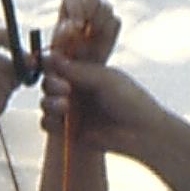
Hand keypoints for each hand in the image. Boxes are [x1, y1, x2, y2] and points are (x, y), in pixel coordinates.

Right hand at [0, 28, 24, 128]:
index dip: (18, 46)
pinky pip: (0, 95)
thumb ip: (9, 67)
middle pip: (9, 64)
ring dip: (5, 96)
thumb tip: (34, 61)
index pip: (1, 34)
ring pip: (7, 81)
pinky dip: (0, 105)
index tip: (28, 60)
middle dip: (12, 82)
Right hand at [42, 53, 160, 156]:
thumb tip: (50, 57)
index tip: (48, 63)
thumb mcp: (104, 79)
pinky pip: (49, 125)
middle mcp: (76, 89)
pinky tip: (61, 123)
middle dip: (51, 84)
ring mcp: (72, 110)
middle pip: (49, 83)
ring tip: (65, 107)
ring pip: (46, 103)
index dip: (51, 63)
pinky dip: (50, 123)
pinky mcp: (70, 131)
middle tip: (65, 89)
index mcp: (86, 72)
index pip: (60, 63)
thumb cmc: (131, 101)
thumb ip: (77, 69)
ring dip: (50, 104)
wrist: (143, 134)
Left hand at [49, 0, 118, 67]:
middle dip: (91, 9)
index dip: (76, 9)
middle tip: (90, 28)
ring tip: (92, 39)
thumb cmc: (64, 57)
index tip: (79, 27)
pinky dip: (109, 31)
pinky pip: (115, 21)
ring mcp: (100, 12)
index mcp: (68, 7)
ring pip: (106, 7)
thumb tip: (71, 28)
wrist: (80, 69)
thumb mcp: (58, 49)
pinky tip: (101, 43)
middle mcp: (85, 5)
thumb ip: (62, 38)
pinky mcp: (112, 23)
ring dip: (100, 23)